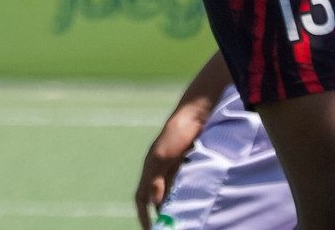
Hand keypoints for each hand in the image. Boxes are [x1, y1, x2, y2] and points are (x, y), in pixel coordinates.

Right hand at [134, 105, 207, 229]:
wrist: (193, 116)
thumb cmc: (176, 134)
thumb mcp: (163, 157)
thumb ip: (157, 179)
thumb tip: (154, 202)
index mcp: (149, 169)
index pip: (141, 197)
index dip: (143, 214)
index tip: (149, 229)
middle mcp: (157, 170)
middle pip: (155, 198)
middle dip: (160, 214)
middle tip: (168, 226)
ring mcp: (170, 167)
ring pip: (168, 193)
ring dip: (172, 206)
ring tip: (180, 218)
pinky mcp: (181, 164)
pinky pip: (179, 185)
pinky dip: (182, 195)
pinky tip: (190, 202)